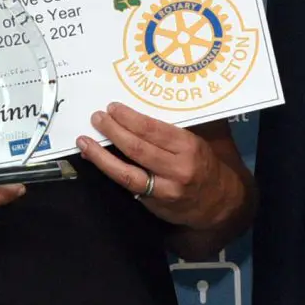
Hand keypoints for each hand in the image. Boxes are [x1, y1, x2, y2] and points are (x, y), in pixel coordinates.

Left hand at [77, 105, 247, 232]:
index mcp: (189, 147)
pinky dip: (110, 171)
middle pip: (138, 149)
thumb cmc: (207, 163)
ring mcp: (165, 189)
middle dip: (113, 131)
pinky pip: (128, 185)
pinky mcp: (154, 204)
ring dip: (101, 156)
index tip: (113, 108)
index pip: (154, 130)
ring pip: (127, 173)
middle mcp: (177, 169)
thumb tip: (152, 99)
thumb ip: (184, 122)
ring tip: (84, 142)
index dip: (130, 118)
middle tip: (97, 117)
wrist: (220, 203)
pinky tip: (95, 160)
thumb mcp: (203, 139)